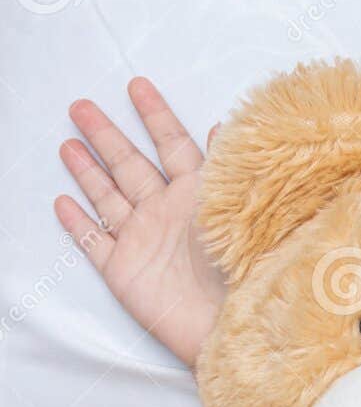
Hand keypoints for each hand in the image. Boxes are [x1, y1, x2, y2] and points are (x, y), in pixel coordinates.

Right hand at [55, 78, 225, 366]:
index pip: (174, 144)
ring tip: (68, 143)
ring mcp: (144, 241)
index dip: (156, 115)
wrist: (239, 321)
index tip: (138, 85)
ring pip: (108, 197)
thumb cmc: (250, 262)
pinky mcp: (125, 271)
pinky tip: (63, 203)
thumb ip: (230, 166)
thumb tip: (229, 125)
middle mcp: (168, 213)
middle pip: (130, 164)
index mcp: (200, 194)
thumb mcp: (245, 205)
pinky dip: (78, 223)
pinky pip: (93, 243)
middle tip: (81, 105)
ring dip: (87, 171)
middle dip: (106, 134)